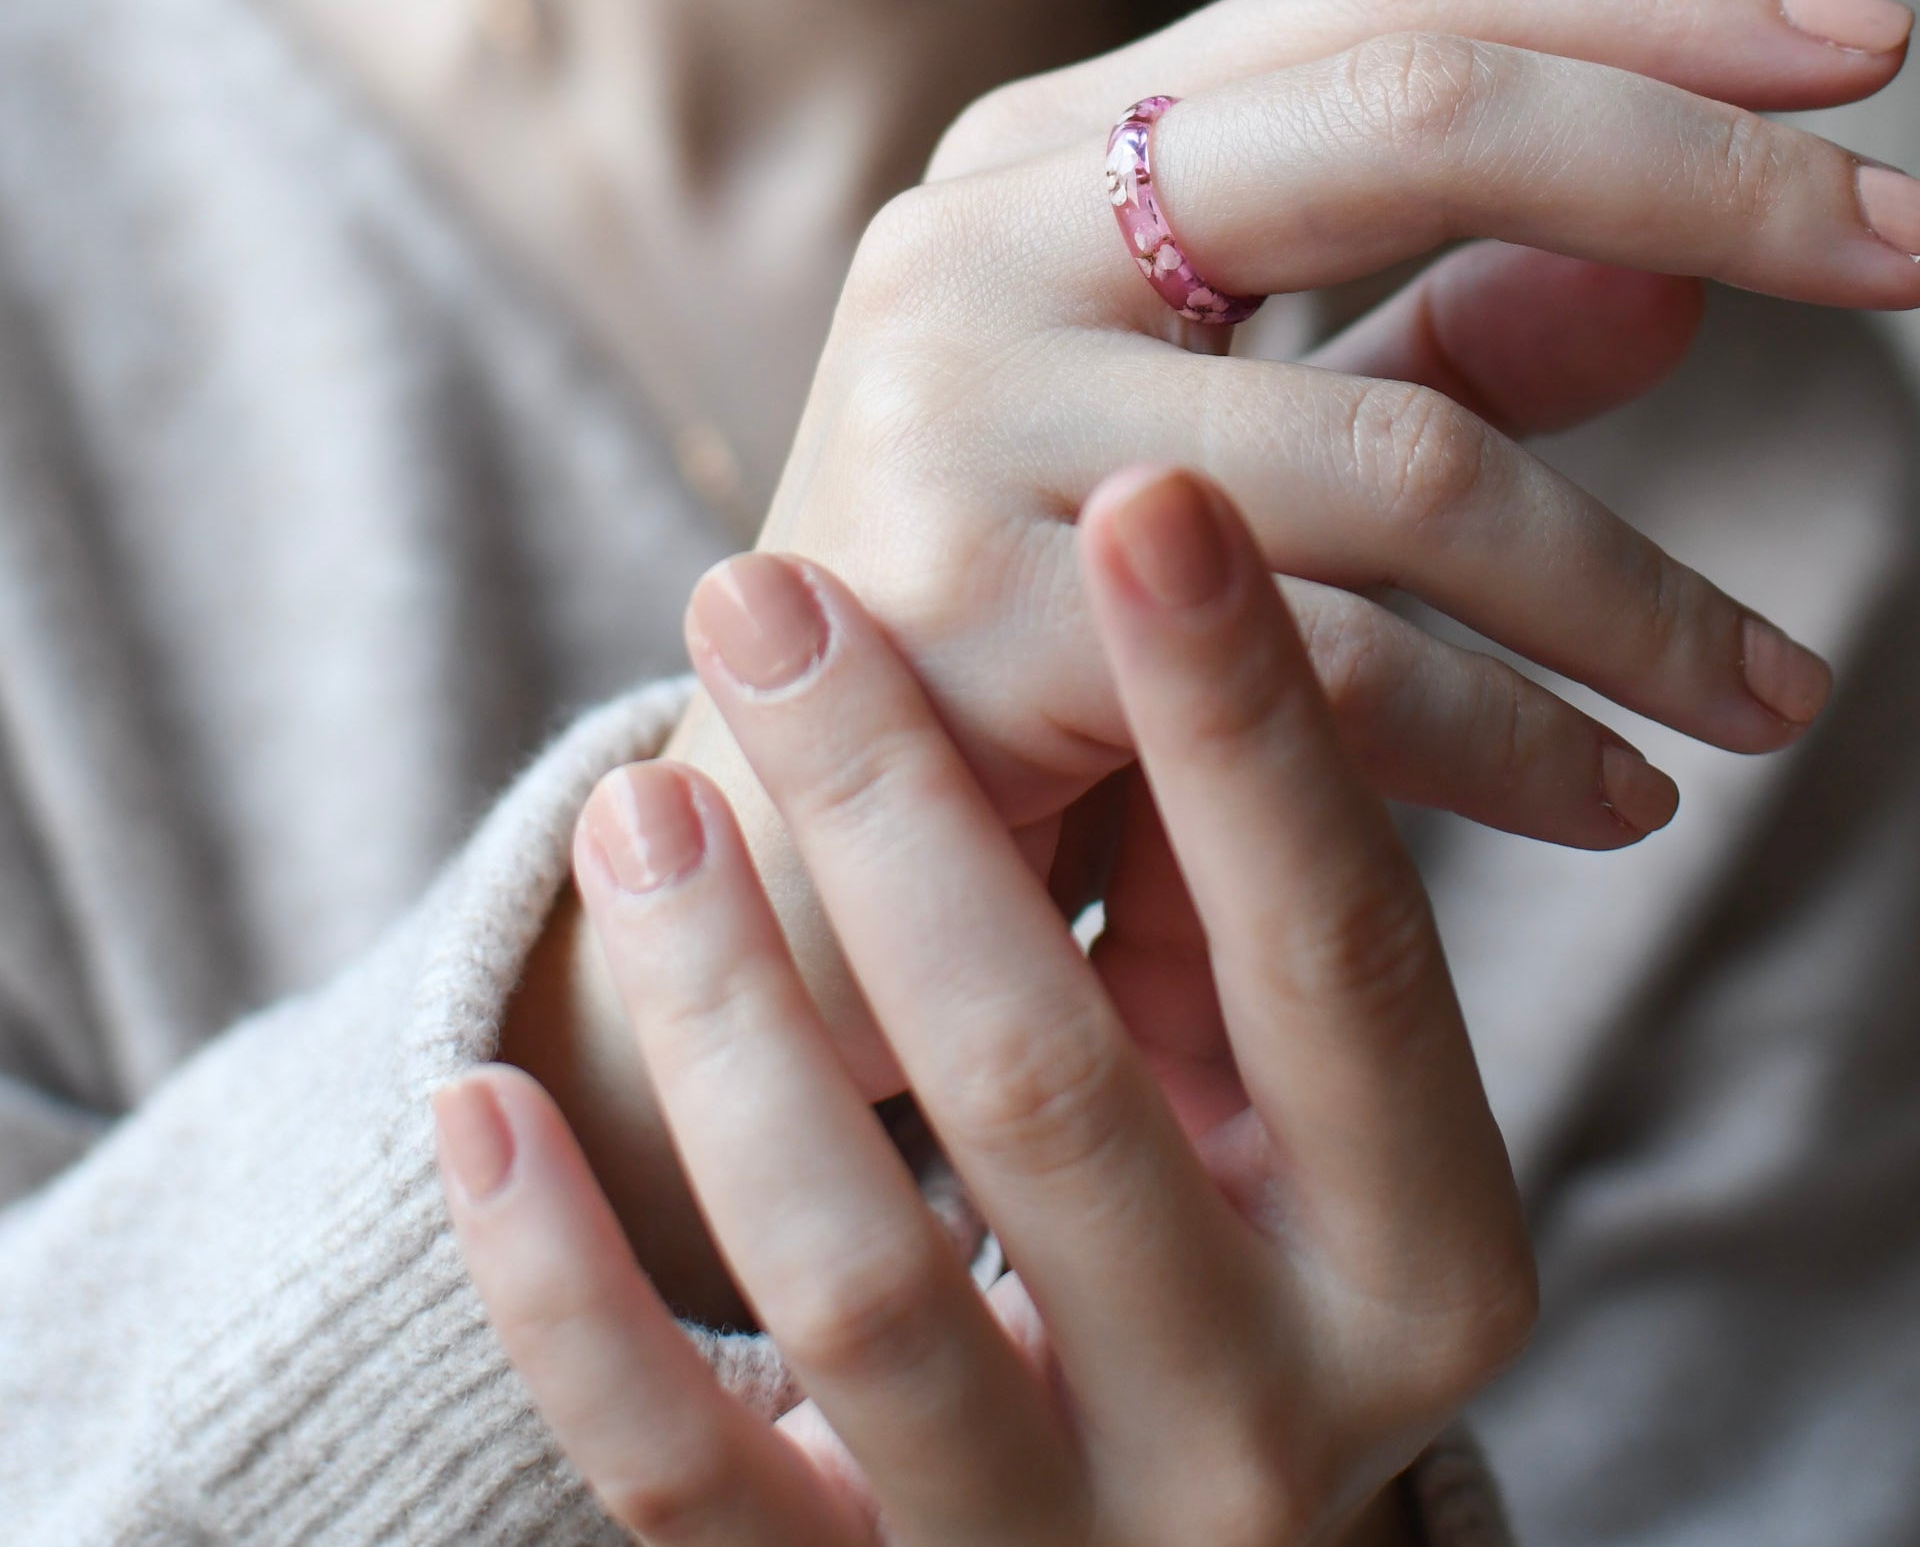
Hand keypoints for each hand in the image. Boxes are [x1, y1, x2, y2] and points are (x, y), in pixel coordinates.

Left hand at [442, 469, 1534, 1545]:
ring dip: (721, 1006)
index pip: (1339, 960)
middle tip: (760, 590)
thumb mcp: (1305, 1118)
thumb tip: (1177, 643)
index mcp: (1420, 1270)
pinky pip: (676, 1468)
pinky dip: (564, 1279)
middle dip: (896, 811)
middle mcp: (1263, 1433)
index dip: (1251, 723)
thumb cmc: (1250, 1259)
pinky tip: (477, 1096)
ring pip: (853, 1272)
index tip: (1149, 492)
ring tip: (629, 802)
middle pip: (1050, 1090)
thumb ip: (1254, 921)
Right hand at [667, 0, 1919, 1085]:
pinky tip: (1617, 797)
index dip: (1643, 10)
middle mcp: (973, 241)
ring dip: (1638, 583)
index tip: (1868, 60)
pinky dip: (1515, 738)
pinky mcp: (966, 622)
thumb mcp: (1219, 466)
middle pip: (1404, 117)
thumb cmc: (1009, 643)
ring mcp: (952, 415)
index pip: (1380, 9)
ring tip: (1775, 696)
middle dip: (1702, 180)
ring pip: (1402, 448)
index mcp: (1036, 164)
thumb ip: (1423, 356)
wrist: (783, 866)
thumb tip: (1673, 283)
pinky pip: (1331, 666)